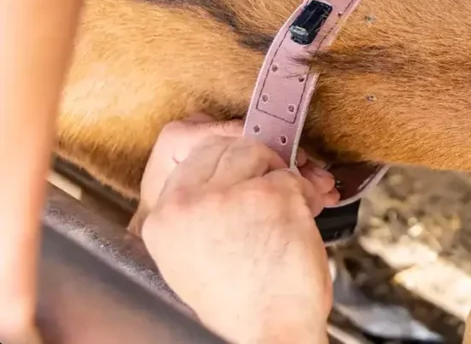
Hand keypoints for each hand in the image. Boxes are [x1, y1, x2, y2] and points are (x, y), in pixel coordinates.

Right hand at [141, 135, 331, 343]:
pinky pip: (293, 177)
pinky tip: (303, 222)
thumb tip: (230, 169)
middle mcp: (187, 203)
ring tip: (288, 213)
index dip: (230, 161)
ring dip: (283, 178)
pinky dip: (307, 195)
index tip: (248, 173)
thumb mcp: (193, 255)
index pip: (194, 154)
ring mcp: (228, 196)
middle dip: (257, 164)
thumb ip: (199, 209)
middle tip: (273, 192)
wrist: (269, 333)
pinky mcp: (270, 195)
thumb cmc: (243, 302)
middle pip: (228, 147)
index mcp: (162, 218)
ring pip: (261, 154)